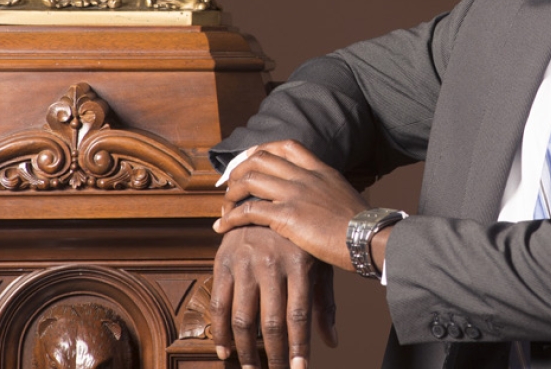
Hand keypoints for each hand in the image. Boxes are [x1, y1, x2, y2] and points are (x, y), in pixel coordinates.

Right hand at [211, 226, 336, 368]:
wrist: (266, 198)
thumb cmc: (299, 237)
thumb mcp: (317, 262)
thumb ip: (324, 303)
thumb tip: (332, 342)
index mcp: (300, 264)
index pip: (298, 315)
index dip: (299, 347)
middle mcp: (271, 263)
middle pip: (271, 323)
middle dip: (275, 356)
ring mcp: (245, 263)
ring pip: (243, 319)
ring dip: (247, 351)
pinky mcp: (223, 262)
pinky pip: (219, 304)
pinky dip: (220, 333)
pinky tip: (226, 352)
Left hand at [214, 140, 371, 271]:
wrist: (369, 238)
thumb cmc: (361, 227)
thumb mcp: (345, 197)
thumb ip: (327, 192)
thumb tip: (321, 200)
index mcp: (320, 170)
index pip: (287, 146)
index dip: (261, 150)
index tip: (248, 162)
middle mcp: (305, 176)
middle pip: (261, 159)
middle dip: (238, 170)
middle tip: (228, 186)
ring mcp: (295, 194)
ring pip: (249, 180)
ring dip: (230, 193)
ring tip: (224, 208)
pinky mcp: (288, 216)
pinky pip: (248, 211)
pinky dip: (229, 218)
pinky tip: (221, 228)